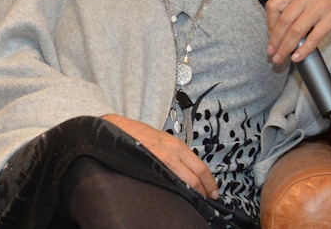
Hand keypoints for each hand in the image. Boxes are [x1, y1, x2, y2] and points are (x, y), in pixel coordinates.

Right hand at [102, 114, 219, 199]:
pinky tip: (179, 195)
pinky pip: (169, 183)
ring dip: (193, 193)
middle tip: (209, 200)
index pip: (200, 167)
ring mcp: (162, 161)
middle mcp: (173, 153)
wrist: (116, 130)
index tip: (214, 191)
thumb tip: (186, 168)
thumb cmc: (138, 134)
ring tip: (197, 200)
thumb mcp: (162, 139)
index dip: (209, 181)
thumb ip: (175, 153)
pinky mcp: (151, 168)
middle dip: (205, 191)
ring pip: (185, 182)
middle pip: (196, 177)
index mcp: (177, 145)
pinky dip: (178, 191)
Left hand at [264, 0, 330, 63]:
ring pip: (296, 31)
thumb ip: (291, 3)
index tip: (270, 33)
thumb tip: (277, 27)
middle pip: (283, 22)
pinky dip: (303, 49)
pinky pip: (314, 37)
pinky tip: (297, 56)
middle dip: (275, 41)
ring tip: (280, 57)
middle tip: (271, 52)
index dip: (269, 22)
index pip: (273, 5)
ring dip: (285, 48)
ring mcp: (319, 7)